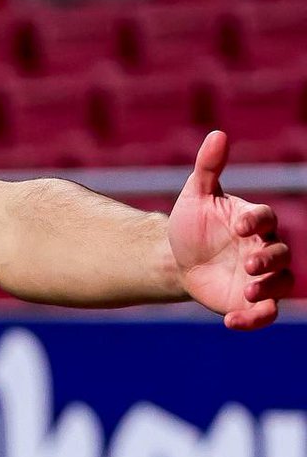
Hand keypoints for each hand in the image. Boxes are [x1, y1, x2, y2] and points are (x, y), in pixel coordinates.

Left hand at [169, 131, 294, 330]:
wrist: (176, 258)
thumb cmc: (192, 223)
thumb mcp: (195, 195)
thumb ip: (208, 167)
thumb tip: (218, 133)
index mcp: (252, 221)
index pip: (266, 218)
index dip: (257, 221)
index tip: (238, 226)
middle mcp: (262, 248)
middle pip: (280, 254)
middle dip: (268, 259)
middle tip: (247, 263)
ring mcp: (259, 276)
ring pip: (281, 284)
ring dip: (268, 290)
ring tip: (246, 291)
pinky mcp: (250, 301)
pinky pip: (263, 313)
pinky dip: (253, 319)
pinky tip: (231, 323)